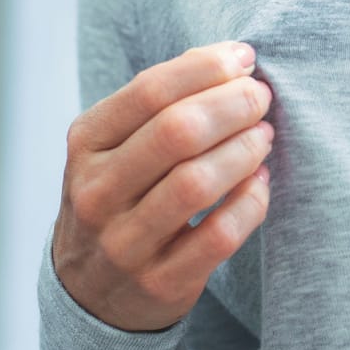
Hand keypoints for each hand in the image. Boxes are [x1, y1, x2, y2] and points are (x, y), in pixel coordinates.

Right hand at [51, 41, 274, 331]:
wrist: (90, 291)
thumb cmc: (119, 195)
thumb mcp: (115, 145)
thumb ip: (160, 102)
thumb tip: (230, 59)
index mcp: (86, 144)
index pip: (151, 90)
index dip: (207, 67)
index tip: (245, 58)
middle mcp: (97, 192)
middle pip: (177, 132)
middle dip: (233, 105)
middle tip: (261, 97)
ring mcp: (125, 242)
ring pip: (197, 183)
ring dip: (244, 151)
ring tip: (263, 135)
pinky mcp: (160, 282)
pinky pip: (218, 236)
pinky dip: (250, 202)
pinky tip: (260, 182)